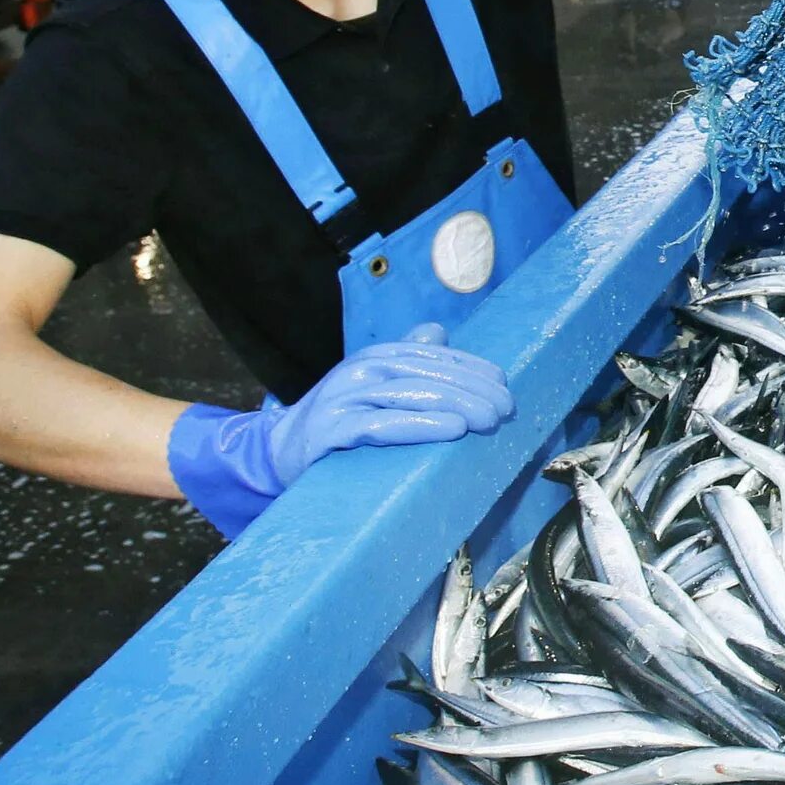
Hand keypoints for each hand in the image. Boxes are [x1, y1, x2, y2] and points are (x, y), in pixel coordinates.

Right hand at [164, 323, 513, 537]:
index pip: (433, 356)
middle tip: (506, 409)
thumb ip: (406, 358)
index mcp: (375, 357)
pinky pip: (381, 426)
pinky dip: (419, 426)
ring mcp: (344, 399)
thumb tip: (439, 333)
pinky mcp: (332, 431)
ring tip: (488, 419)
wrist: (279, 451)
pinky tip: (452, 431)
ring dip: (455, 406)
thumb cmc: (338, 419)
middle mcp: (360, 371)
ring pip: (409, 396)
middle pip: (426, 374)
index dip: (471, 368)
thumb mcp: (373, 384)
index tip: (504, 384)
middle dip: (471, 390)